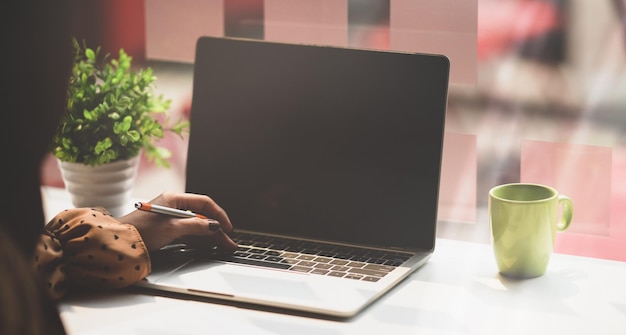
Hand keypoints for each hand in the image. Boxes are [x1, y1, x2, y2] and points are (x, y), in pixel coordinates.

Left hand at [118, 192, 237, 252]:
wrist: (119, 242)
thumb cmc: (141, 231)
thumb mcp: (172, 228)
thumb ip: (196, 227)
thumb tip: (214, 226)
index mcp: (174, 198)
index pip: (204, 203)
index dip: (218, 215)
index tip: (227, 227)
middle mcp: (173, 205)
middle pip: (201, 215)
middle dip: (216, 229)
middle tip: (228, 242)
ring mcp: (170, 217)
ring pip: (196, 225)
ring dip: (209, 236)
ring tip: (223, 246)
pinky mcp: (166, 228)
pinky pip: (187, 232)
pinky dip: (198, 239)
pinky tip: (208, 245)